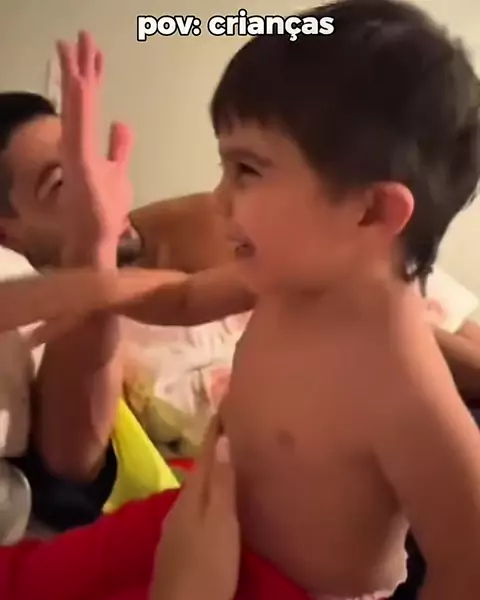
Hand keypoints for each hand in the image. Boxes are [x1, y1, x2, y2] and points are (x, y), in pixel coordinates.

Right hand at [56, 31, 132, 250]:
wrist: (95, 240)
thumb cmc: (104, 211)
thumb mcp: (119, 173)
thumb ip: (118, 148)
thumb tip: (121, 122)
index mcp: (87, 145)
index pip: (89, 105)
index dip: (91, 77)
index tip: (92, 51)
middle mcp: (78, 145)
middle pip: (81, 100)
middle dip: (82, 67)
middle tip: (81, 35)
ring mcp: (77, 154)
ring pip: (77, 108)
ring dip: (76, 76)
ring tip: (73, 46)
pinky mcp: (80, 164)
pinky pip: (79, 127)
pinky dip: (78, 103)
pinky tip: (77, 80)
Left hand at [151, 417, 239, 599]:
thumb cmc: (207, 565)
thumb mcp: (221, 524)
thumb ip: (223, 483)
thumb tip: (223, 438)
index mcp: (193, 493)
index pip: (206, 450)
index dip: (216, 425)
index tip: (226, 396)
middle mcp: (182, 502)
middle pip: (201, 465)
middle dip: (215, 442)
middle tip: (235, 422)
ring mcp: (178, 522)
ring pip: (198, 484)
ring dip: (213, 466)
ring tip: (231, 454)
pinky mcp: (181, 540)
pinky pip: (198, 502)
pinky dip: (210, 489)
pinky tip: (217, 496)